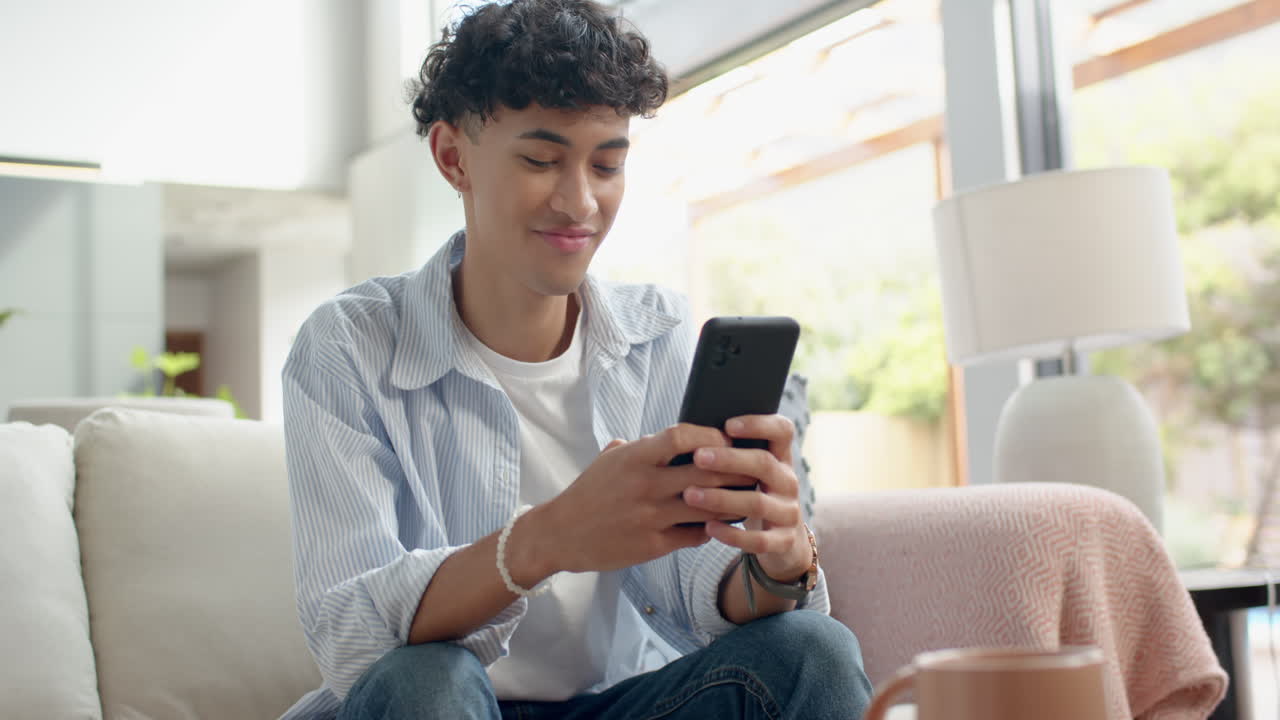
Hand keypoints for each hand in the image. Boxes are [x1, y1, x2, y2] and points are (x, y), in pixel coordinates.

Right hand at [531, 424, 755, 575]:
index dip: (711, 436)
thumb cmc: (589, 493)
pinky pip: (696, 534)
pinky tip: (718, 524)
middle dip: (733, 471)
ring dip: (730, 502)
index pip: (682, 436)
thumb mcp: (609, 459)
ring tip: (744, 497)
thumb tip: (678, 438)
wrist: (560, 534)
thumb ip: (642, 446)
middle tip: (750, 469)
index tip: (726, 440)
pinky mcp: (653, 545)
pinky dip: (712, 529)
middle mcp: (645, 485)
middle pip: (705, 472)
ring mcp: (650, 517)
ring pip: (708, 506)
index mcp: (634, 457)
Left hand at [680, 414, 811, 581]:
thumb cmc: (751, 495)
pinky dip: (732, 534)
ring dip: (722, 498)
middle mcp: (788, 482)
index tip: (728, 425)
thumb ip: (732, 455)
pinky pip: (759, 540)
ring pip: (757, 503)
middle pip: (764, 463)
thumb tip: (690, 434)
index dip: (759, 424)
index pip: (782, 431)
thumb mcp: (750, 473)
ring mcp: (789, 512)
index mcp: (781, 458)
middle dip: (729, 459)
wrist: (781, 540)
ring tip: (690, 494)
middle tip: (698, 457)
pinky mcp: (784, 542)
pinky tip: (708, 527)